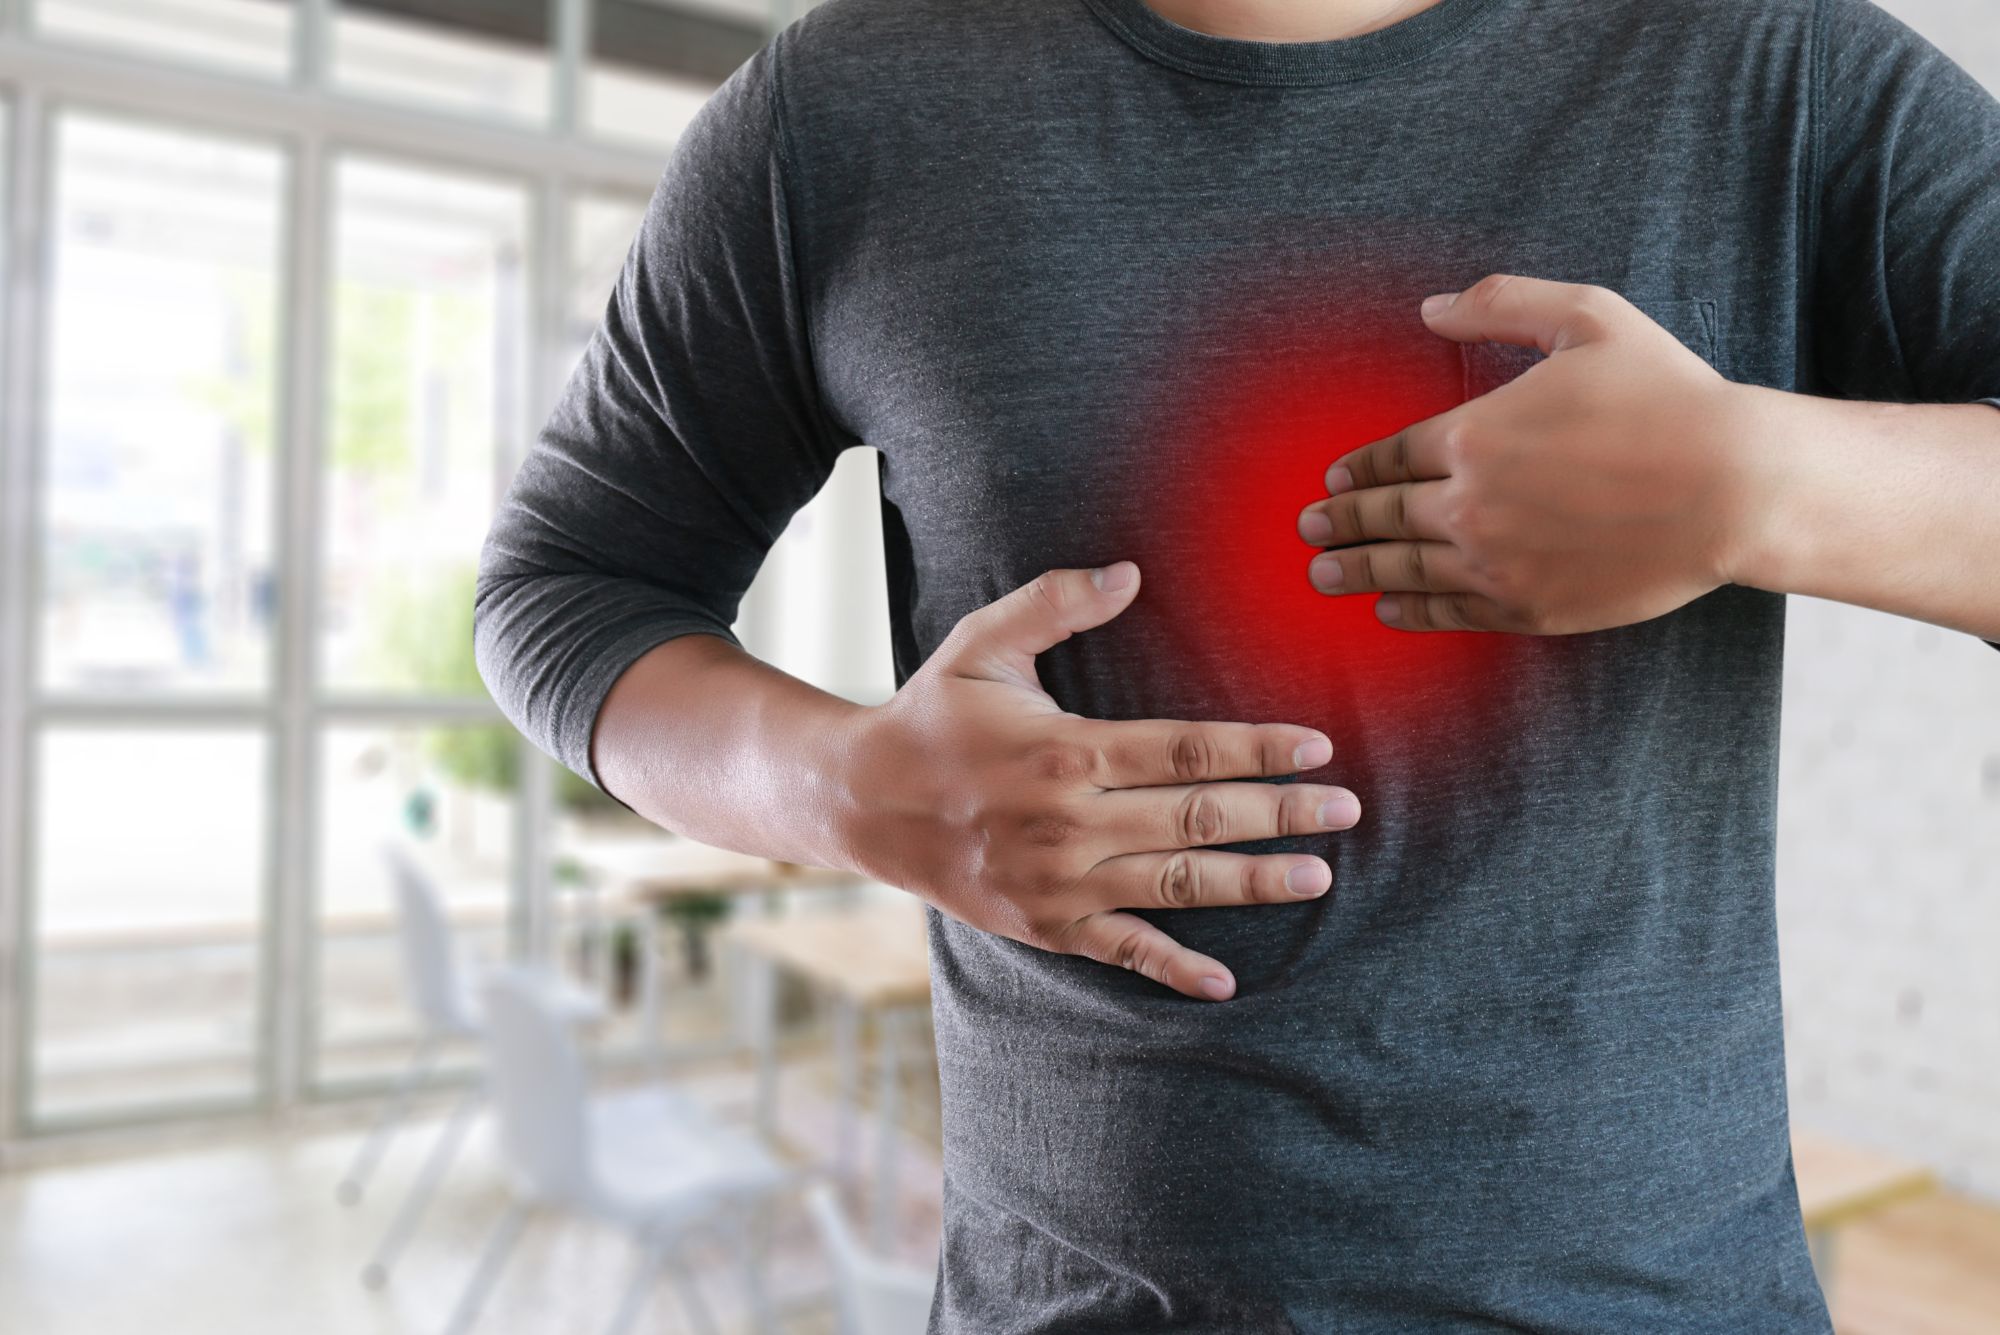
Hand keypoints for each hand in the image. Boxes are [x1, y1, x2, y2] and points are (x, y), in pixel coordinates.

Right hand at [830, 563, 1361, 1000]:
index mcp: (1067, 748)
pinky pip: (1121, 951)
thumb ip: (1054, 602)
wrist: (862, 801)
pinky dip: (1173, 969)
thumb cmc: (931, 714)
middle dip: (1281, 814)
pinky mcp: (1046, 926)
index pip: (1186, 748)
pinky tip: (1225, 979)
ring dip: (1252, 882)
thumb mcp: (981, 643)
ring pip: (1177, 885)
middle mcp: (1071, 821)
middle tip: (1348, 812)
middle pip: (1198, 817)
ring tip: (1317, 877)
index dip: (1257, 748)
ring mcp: (1060, 882)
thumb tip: (1129, 572)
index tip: (1318, 747)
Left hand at [1296, 274, 1758, 633]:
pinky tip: (1387, 609)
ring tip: (1322, 574)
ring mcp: (1496, 562)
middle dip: (1338, 522)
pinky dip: (1409, 611)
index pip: (1390, 456)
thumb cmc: (1668, 396)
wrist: (1733, 487)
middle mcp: (1469, 504)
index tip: (1332, 480)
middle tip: (1308, 528)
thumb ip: (1502, 303)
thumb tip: (1430, 307)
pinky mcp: (1528, 607)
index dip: (1356, 470)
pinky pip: (1449, 612)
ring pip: (1403, 570)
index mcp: (1472, 434)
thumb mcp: (1588, 317)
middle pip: (1382, 517)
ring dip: (1356, 571)